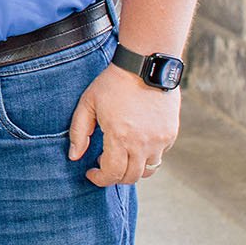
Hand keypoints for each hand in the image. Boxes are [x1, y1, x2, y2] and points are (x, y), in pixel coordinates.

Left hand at [67, 62, 180, 185]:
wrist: (144, 66)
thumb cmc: (113, 83)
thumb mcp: (88, 104)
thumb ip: (79, 132)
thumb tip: (75, 156)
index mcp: (120, 137)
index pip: (112, 173)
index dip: (100, 179)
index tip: (91, 173)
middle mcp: (143, 143)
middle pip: (131, 177)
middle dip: (115, 177)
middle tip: (104, 165)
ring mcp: (160, 140)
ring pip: (148, 170)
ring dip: (133, 168)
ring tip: (121, 154)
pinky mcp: (170, 134)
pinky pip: (160, 155)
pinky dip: (147, 156)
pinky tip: (136, 141)